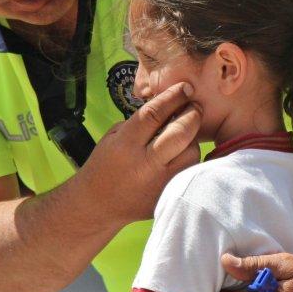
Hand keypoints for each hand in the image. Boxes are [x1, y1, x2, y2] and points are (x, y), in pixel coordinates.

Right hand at [81, 83, 201, 224]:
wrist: (98, 204)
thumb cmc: (106, 163)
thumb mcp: (115, 136)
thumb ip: (141, 122)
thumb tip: (172, 106)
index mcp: (125, 144)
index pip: (155, 113)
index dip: (173, 97)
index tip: (185, 88)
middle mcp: (144, 164)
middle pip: (181, 132)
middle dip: (193, 114)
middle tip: (195, 107)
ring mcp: (159, 183)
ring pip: (192, 152)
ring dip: (192, 139)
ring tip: (184, 135)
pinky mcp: (168, 196)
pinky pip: (190, 171)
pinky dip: (189, 159)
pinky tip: (182, 154)